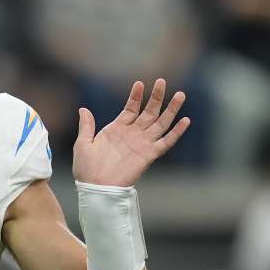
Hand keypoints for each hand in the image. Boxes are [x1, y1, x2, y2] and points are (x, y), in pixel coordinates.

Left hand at [73, 79, 188, 186]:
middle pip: (149, 112)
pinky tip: (185, 120)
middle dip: (157, 97)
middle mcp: (133, 134)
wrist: (95, 187)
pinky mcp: (149, 155)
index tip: (140, 83)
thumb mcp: (83, 143)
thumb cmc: (86, 168)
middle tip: (162, 81)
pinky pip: (166, 142)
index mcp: (117, 129)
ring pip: (161, 123)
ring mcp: (142, 144)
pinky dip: (176, 132)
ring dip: (171, 110)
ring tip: (180, 95)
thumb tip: (83, 109)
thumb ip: (86, 126)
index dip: (136, 96)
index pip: (131, 108)